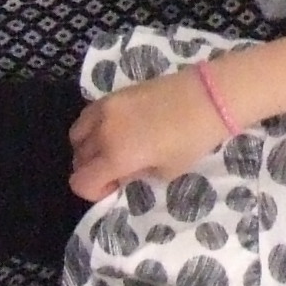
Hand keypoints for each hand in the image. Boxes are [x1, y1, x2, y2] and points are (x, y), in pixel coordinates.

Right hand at [68, 63, 234, 199]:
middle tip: (117, 171)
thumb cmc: (192, 140)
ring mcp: (105, 108)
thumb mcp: (166, 171)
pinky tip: (115, 129)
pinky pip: (88, 115)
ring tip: (113, 149)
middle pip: (78, 158)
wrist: (208, 97)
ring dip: (88, 148)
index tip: (116, 187)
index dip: (95, 191)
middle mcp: (103, 131)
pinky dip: (93, 127)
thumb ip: (136, 175)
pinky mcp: (114, 94)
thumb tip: (122, 172)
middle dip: (92, 170)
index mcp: (116, 155)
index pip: (80, 182)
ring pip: (77, 135)